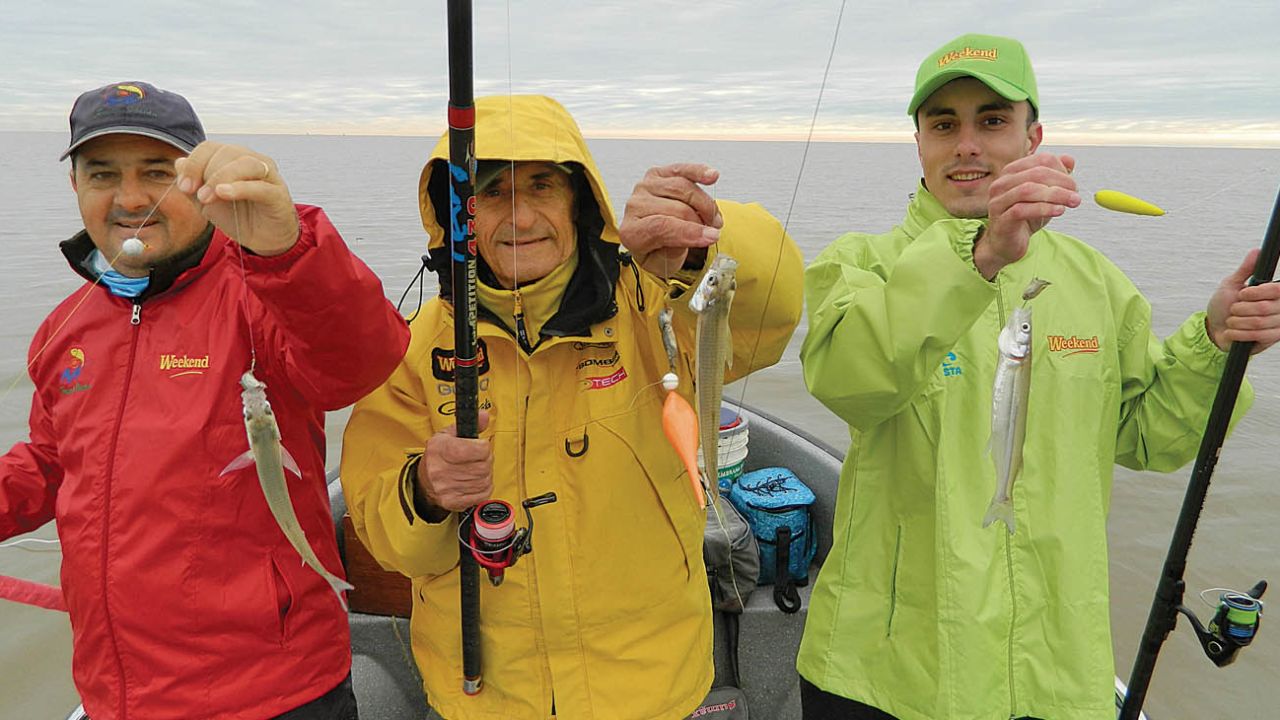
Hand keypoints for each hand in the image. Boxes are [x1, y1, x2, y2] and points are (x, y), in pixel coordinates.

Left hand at [174, 141, 298, 255]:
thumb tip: (179, 163)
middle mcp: (252, 161)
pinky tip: (224, 194)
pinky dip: (239, 188)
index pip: (210, 148)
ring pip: (245, 163)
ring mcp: (269, 176)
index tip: (184, 187)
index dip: (193, 164)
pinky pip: (259, 186)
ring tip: (206, 198)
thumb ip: (193, 184)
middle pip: (226, 151)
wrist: (264, 240)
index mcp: (233, 159)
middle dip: (205, 171)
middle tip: (196, 195)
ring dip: (220, 178)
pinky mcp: (278, 194)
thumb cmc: (238, 217)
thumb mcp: (207, 202)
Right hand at [417, 410, 493, 512]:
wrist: (425, 481)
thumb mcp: (449, 434)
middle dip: (486, 461)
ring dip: (485, 474)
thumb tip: (484, 416)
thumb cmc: (439, 455)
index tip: (480, 446)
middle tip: (478, 459)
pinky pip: (482, 494)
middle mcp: (440, 470)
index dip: (484, 447)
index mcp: (440, 449)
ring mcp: (446, 488)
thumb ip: (470, 424)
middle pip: (484, 465)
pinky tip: (474, 482)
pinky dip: (483, 487)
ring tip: (474, 470)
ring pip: (485, 480)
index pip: (478, 449)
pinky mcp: (453, 501)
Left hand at [618, 163, 723, 277]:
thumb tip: (692, 235)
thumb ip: (674, 252)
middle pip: (677, 208)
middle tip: (713, 232)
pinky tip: (712, 175)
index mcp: (632, 232)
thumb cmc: (658, 250)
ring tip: (713, 219)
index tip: (710, 237)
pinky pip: (682, 170)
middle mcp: (635, 206)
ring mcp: (645, 187)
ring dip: (705, 205)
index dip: (689, 232)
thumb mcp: (664, 264)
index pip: (660, 227)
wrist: (652, 238)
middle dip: (701, 222)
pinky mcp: (658, 174)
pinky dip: (698, 172)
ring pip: (683, 188)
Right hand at [975, 153, 1080, 278]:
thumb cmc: (1024, 218)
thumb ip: (1055, 176)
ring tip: (1073, 202)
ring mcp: (998, 201)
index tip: (1073, 184)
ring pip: (1029, 189)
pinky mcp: (1001, 219)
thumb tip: (1069, 160)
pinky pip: (1022, 210)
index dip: (1061, 170)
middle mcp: (1001, 183)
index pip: (1041, 160)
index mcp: (1012, 172)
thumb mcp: (1044, 195)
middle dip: (1062, 182)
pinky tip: (1059, 211)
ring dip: (1056, 194)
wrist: (1006, 244)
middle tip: (1076, 194)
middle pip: (1037, 173)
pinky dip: (1044, 209)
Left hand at [1206, 248, 1279, 353]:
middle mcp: (1279, 307)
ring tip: (1231, 320)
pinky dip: (1238, 333)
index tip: (1242, 294)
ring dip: (1237, 322)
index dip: (1256, 293)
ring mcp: (1277, 325)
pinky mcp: (1271, 339)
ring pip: (1258, 322)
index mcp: (1273, 292)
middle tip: (1233, 309)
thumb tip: (1257, 250)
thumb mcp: (1231, 284)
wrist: (1215, 330)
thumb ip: (1246, 269)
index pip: (1276, 290)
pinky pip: (1257, 336)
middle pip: (1264, 307)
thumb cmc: (1224, 306)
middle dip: (1240, 309)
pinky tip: (1232, 331)